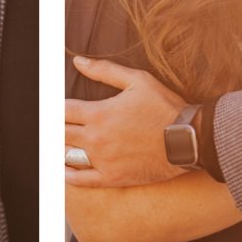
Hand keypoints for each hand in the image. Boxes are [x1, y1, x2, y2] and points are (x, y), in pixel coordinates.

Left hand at [65, 55, 186, 187]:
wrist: (188, 139)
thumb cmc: (164, 107)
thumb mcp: (137, 80)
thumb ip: (104, 70)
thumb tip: (78, 61)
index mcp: (99, 114)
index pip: (62, 111)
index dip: (54, 107)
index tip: (53, 106)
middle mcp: (96, 139)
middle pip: (60, 133)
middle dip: (56, 126)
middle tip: (55, 123)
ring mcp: (103, 160)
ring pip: (67, 155)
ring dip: (61, 147)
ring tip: (61, 142)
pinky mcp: (112, 178)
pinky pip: (81, 180)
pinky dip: (69, 174)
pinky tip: (64, 168)